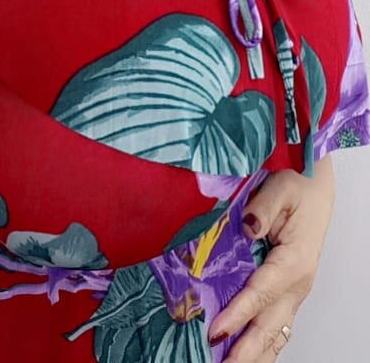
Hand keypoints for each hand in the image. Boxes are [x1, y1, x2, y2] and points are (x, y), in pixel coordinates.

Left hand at [208, 157, 334, 359]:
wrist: (316, 190)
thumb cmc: (298, 187)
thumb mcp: (280, 188)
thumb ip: (263, 206)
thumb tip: (248, 226)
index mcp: (293, 260)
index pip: (260, 292)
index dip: (237, 314)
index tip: (216, 331)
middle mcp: (296, 282)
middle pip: (268, 323)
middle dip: (245, 350)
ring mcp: (294, 291)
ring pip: (275, 331)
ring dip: (255, 353)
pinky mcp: (289, 291)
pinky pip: (277, 325)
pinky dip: (264, 345)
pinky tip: (249, 356)